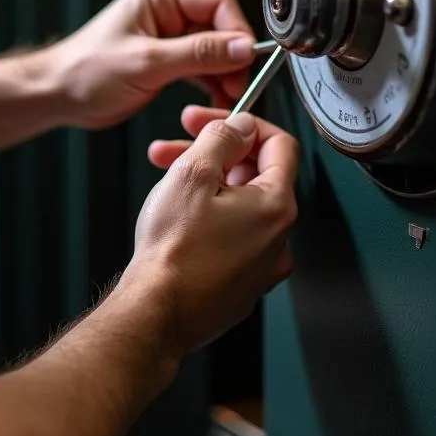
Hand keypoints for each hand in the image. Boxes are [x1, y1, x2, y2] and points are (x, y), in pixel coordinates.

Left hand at [45, 0, 256, 129]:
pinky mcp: (165, 58)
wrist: (57, 95)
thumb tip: (241, 47)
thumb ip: (198, 54)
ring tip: (229, 96)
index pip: (216, 2)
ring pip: (213, 48)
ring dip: (224, 72)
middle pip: (218, 26)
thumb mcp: (148, 63)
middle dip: (232, 56)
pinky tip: (216, 98)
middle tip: (238, 84)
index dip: (236, 30)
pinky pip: (200, 65)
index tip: (247, 58)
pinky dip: (211, 82)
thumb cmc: (86, 71)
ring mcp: (166, 34)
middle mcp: (165, 10)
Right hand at [121, 111, 298, 358]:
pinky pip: (231, 237)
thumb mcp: (193, 174)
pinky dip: (207, 217)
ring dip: (205, 182)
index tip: (218, 121)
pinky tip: (176, 214)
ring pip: (238, 205)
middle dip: (214, 152)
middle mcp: (277, 238)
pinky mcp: (240, 285)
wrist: (155, 314)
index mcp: (276, 206)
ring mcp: (260, 266)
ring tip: (164, 174)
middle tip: (179, 142)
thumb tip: (241, 126)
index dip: (245, 124)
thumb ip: (222, 139)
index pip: (279, 145)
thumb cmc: (173, 252)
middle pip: (255, 174)